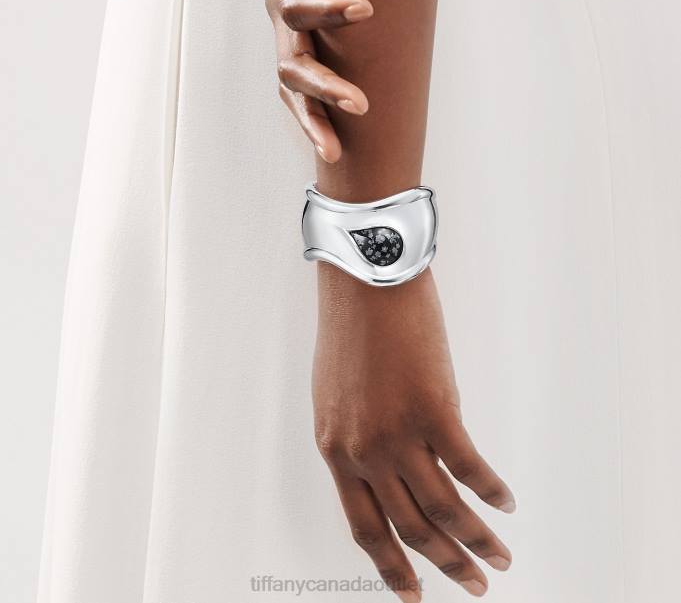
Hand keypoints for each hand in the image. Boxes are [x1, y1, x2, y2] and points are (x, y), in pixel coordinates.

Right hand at [250, 0, 371, 161]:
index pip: (294, 3)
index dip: (324, 12)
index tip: (364, 10)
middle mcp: (277, 20)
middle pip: (293, 62)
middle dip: (325, 86)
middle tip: (359, 103)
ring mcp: (285, 45)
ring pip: (294, 90)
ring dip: (315, 118)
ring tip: (333, 147)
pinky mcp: (296, 63)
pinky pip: (300, 100)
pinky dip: (313, 126)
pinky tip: (330, 149)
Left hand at [313, 266, 515, 600]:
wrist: (365, 280)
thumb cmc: (351, 329)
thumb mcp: (338, 395)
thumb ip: (357, 438)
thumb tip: (392, 469)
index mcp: (334, 448)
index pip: (365, 526)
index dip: (392, 567)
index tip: (413, 594)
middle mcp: (362, 450)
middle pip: (410, 527)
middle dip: (445, 564)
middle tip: (473, 586)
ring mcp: (398, 432)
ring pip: (443, 508)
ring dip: (476, 540)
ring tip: (498, 558)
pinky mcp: (434, 409)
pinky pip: (470, 466)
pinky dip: (491, 490)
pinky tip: (506, 502)